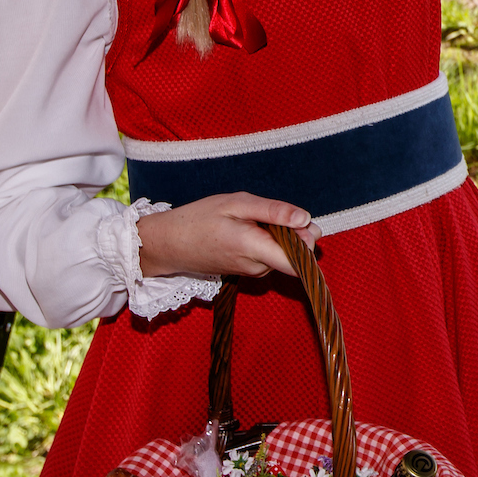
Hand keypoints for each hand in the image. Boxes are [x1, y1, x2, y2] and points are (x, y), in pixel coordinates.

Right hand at [136, 193, 321, 278]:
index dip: (309, 242)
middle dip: (295, 233)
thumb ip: (273, 212)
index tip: (303, 223)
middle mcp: (257, 267)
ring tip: (252, 221)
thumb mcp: (236, 204)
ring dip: (279, 236)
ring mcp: (252, 272)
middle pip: (295, 255)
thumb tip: (306, 219)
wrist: (168, 244)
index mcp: (254, 249)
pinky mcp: (247, 272)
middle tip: (272, 214)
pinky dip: (267, 242)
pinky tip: (248, 230)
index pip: (299, 262)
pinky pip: (269, 257)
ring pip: (283, 254)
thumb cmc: (199, 219)